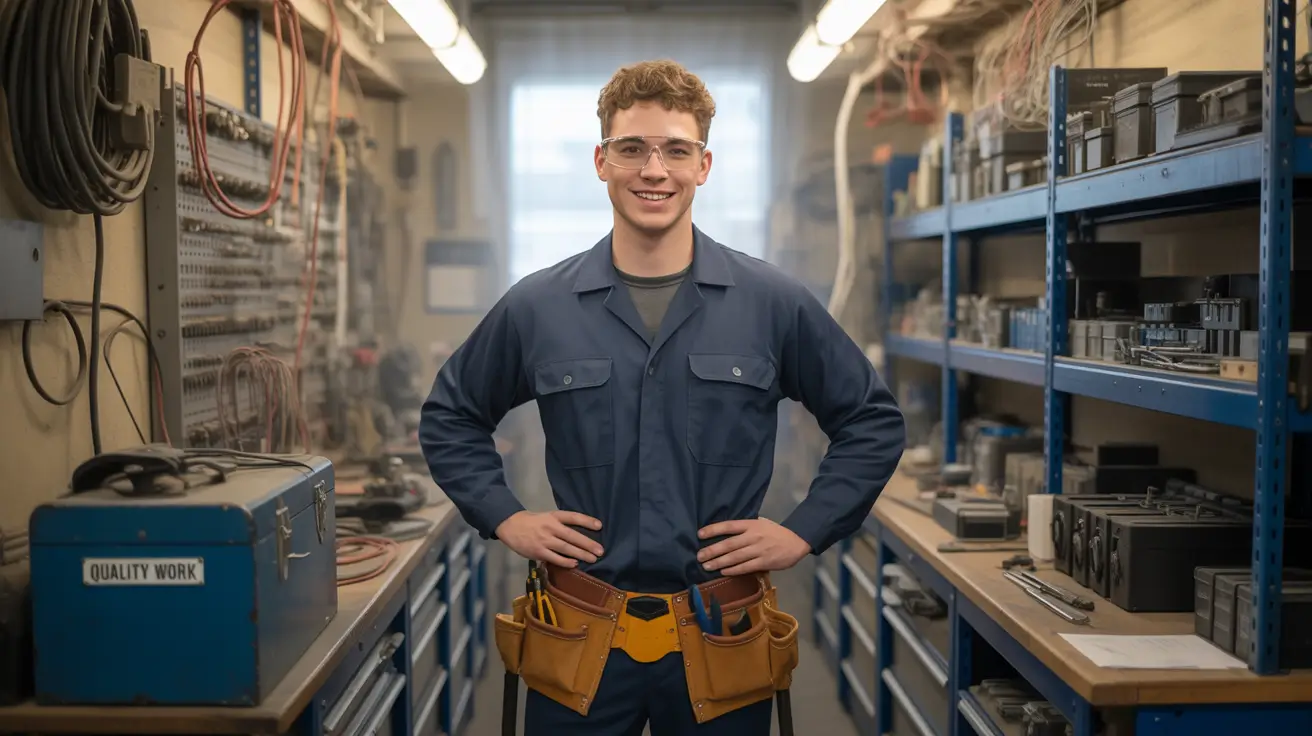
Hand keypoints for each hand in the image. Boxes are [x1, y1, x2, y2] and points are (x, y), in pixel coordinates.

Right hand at [495, 510, 603, 567]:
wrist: (512, 526)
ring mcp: (544, 540)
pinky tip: (575, 564)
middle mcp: (550, 527)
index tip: (599, 526)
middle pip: (572, 535)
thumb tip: (581, 535)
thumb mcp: (548, 517)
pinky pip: (555, 558)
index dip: (587, 521)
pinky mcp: (538, 551)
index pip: (573, 517)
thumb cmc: (534, 522)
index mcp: (554, 516)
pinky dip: (566, 562)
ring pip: (566, 548)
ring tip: (593, 559)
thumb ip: (562, 524)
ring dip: (581, 554)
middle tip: (600, 551)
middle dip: (588, 544)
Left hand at [696, 518, 810, 575]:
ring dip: (719, 562)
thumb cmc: (774, 532)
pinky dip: (733, 570)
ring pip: (735, 557)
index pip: (728, 526)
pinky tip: (723, 571)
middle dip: (712, 550)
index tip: (700, 534)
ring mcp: (759, 550)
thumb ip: (744, 528)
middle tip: (699, 556)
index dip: (713, 530)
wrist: (796, 541)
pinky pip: (746, 567)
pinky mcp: (764, 562)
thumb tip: (724, 532)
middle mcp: (753, 536)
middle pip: (729, 544)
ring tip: (706, 566)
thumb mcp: (760, 523)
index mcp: (751, 524)